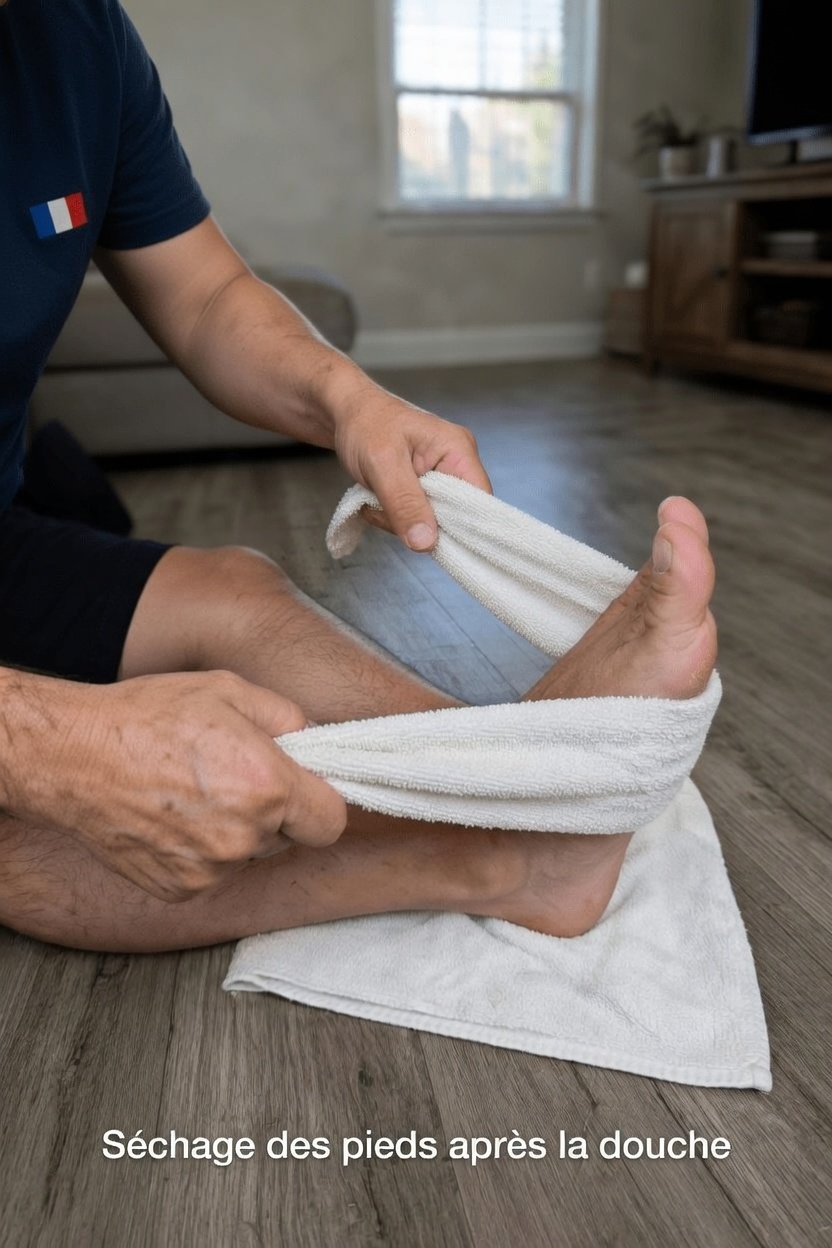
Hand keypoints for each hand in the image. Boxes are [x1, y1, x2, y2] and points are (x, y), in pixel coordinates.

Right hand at [0, 668, 346, 900]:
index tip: (302, 789)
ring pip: (249, 855)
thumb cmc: (148, 717)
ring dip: (236, 831)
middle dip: (273, 812)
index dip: (319, 803)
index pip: (330, 821)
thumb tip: (311, 743)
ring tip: (192, 793)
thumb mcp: (229, 691)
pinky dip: (200, 851)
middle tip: (232, 777)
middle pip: (288, 838)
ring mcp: (210, 869)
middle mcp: (243, 836)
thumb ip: (286, 718)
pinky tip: (172, 817)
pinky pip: (212, 872)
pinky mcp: (180, 888)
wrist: (74, 756)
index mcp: (267, 786)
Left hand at [332, 379, 491, 549]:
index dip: (460, 526)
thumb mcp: (383, 464)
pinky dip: (394, 517)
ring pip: (431, 523)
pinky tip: (377, 499)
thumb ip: (405, 503)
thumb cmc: (365, 424)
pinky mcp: (424, 488)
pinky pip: (417, 518)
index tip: (427, 537)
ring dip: (399, 520)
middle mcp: (456, 464)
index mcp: (458, 450)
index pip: (479, 502)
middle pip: (455, 517)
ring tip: (376, 496)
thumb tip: (427, 544)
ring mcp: (440, 478)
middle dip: (418, 522)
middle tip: (386, 506)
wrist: (345, 413)